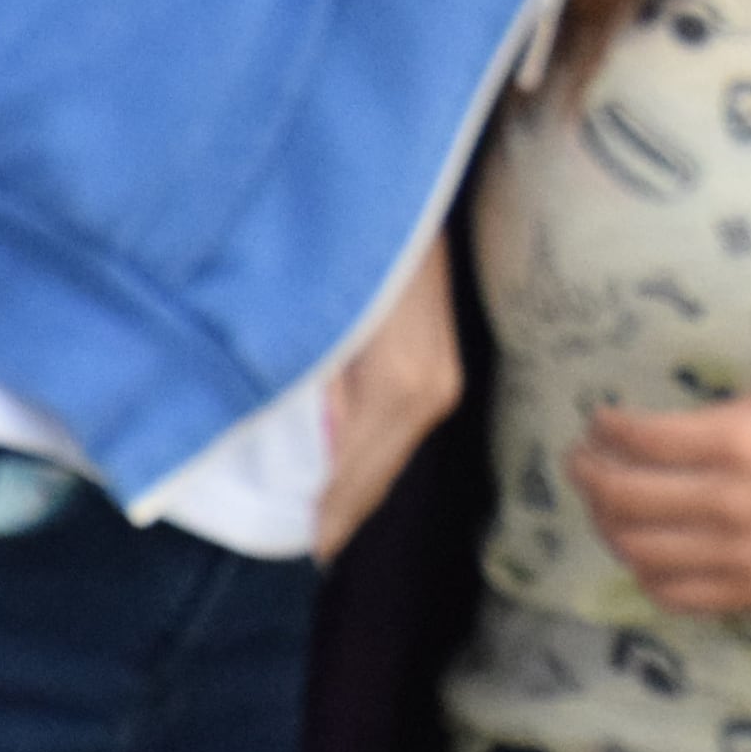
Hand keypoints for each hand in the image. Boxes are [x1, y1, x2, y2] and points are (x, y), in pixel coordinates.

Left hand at [312, 260, 462, 558]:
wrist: (406, 199)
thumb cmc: (347, 251)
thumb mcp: (318, 328)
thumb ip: (313, 394)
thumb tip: (305, 455)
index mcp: (400, 389)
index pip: (354, 476)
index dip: (328, 516)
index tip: (306, 552)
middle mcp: (432, 394)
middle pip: (380, 476)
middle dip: (345, 513)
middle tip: (314, 549)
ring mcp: (444, 382)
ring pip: (394, 456)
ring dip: (360, 487)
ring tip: (326, 519)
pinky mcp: (445, 369)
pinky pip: (403, 432)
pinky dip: (374, 458)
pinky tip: (351, 470)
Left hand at [570, 386, 750, 617]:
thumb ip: (738, 411)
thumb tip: (687, 423)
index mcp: (740, 443)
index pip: (642, 438)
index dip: (608, 428)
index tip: (599, 420)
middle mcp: (725, 502)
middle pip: (623, 496)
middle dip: (590, 475)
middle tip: (582, 461)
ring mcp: (733, 556)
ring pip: (636, 550)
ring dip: (608, 525)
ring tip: (608, 506)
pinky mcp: (748, 593)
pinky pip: (672, 593)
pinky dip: (645, 573)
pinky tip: (646, 552)